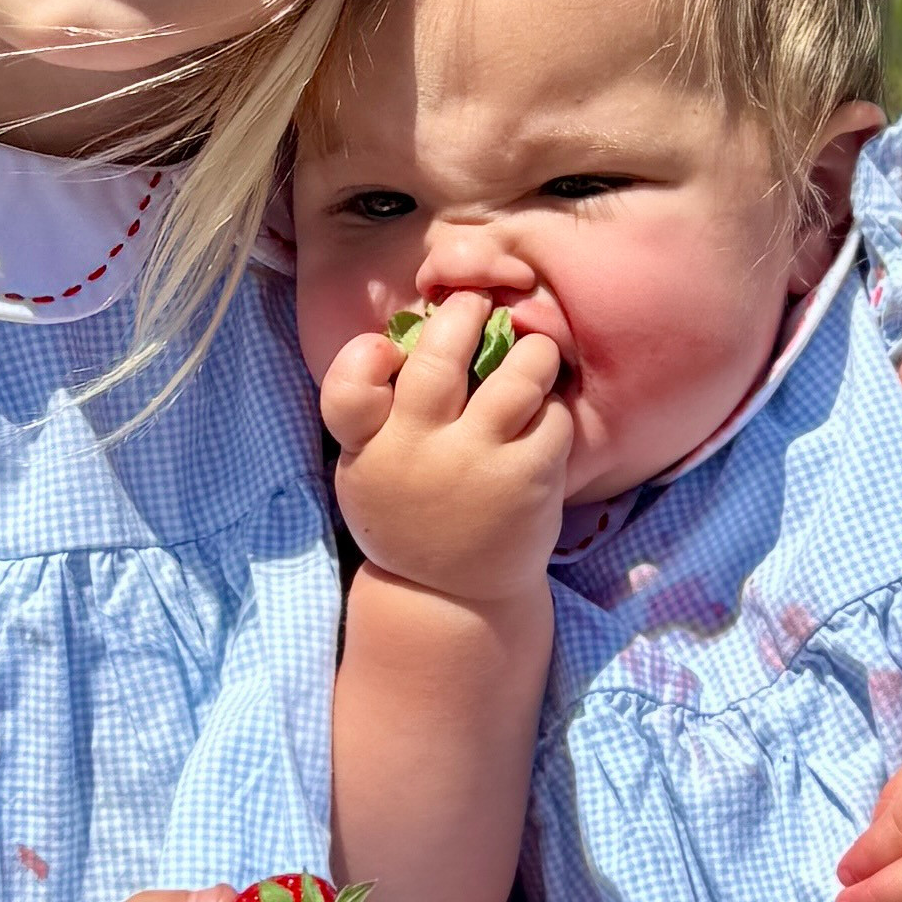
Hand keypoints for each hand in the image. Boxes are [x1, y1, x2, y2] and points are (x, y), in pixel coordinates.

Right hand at [316, 287, 573, 612]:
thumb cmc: (409, 515)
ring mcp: (477, 463)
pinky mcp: (528, 479)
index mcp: (370, 448)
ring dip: (532, 351)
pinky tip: (544, 414)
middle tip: (479, 306)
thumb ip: (375, 415)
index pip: (348, 388)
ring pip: (518, 375)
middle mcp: (419, 450)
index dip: (365, 356)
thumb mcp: (368, 471)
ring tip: (532, 352)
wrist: (454, 595)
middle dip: (465, 314)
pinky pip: (553, 417)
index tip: (390, 349)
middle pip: (441, 359)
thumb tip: (403, 335)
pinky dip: (553, 406)